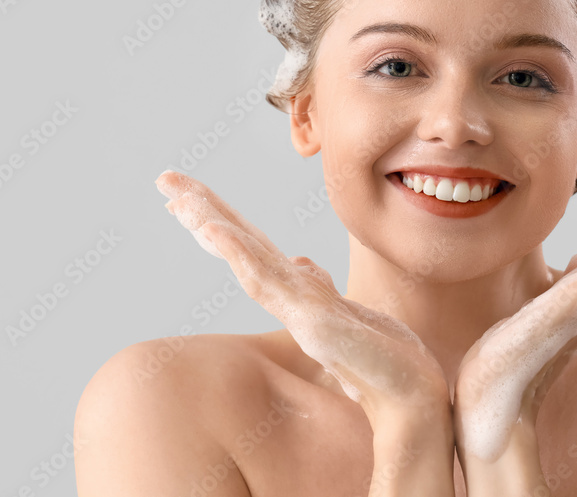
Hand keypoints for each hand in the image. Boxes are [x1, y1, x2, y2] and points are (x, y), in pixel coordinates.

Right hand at [155, 170, 451, 429]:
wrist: (412, 398)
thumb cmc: (385, 360)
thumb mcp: (348, 311)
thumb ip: (319, 288)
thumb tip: (302, 262)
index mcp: (299, 294)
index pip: (252, 246)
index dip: (221, 217)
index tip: (187, 193)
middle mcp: (292, 299)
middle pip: (241, 243)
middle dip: (201, 210)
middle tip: (164, 177)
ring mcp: (298, 310)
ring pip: (247, 258)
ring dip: (211, 225)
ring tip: (179, 199)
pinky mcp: (312, 323)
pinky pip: (268, 282)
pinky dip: (239, 254)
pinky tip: (214, 231)